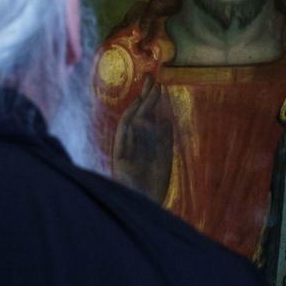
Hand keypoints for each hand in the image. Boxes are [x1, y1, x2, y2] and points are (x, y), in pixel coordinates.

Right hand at [112, 76, 173, 202]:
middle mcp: (132, 143)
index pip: (146, 117)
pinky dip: (129, 120)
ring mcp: (125, 149)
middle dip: (145, 96)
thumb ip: (164, 141)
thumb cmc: (153, 188)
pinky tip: (137, 107)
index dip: (151, 101)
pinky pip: (124, 134)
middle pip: (138, 114)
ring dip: (140, 104)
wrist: (144, 208)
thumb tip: (165, 121)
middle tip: (152, 77)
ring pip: (131, 120)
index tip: (158, 86)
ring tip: (151, 88)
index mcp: (142, 143)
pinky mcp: (120, 157)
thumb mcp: (163, 160)